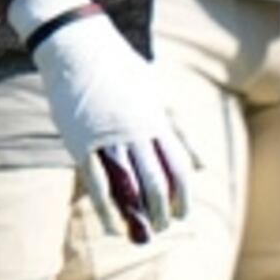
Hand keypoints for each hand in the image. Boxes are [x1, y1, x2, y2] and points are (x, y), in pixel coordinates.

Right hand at [33, 13, 192, 242]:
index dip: (183, 195)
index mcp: (157, 120)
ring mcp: (107, 138)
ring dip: (137, 214)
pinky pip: (96, 183)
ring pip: (128, 185)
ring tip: (141, 233)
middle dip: (162, 210)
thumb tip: (201, 164)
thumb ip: (178, 130)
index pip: (178, 167)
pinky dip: (106, 208)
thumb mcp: (156, 94)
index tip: (183, 214)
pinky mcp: (80, 142)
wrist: (77, 46)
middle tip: (163, 228)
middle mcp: (136, 132)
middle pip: (156, 181)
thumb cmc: (119, 68)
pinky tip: (112, 225)